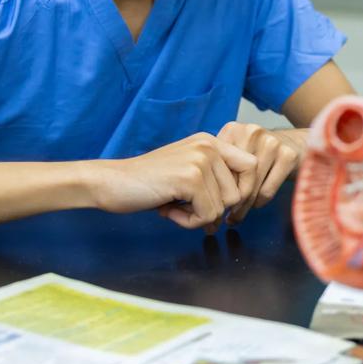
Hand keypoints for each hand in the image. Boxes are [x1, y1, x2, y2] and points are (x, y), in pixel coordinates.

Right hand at [91, 133, 255, 229]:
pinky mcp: (190, 178)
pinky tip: (168, 210)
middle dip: (218, 210)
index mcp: (210, 141)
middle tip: (190, 211)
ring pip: (224, 206)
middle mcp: (209, 145)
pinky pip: (208, 214)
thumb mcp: (187, 172)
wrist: (110, 182)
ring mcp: (201, 160)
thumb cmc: (148, 183)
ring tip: (175, 207)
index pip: (252, 166)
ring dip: (200, 217)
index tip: (222, 208)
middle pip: (240, 192)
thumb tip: (240, 208)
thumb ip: (214, 181)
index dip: (244, 192)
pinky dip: (188, 221)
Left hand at [216, 123, 304, 224]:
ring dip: (244, 206)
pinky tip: (257, 204)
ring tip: (238, 216)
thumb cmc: (260, 153)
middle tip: (226, 217)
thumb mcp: (237, 150)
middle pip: (235, 177)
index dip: (216, 188)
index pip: (218, 166)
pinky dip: (260, 202)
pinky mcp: (288, 156)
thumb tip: (204, 198)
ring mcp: (271, 143)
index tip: (214, 205)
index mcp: (233, 130)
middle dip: (230, 201)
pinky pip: (267, 190)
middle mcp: (251, 133)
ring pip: (251, 186)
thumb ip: (221, 165)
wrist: (297, 142)